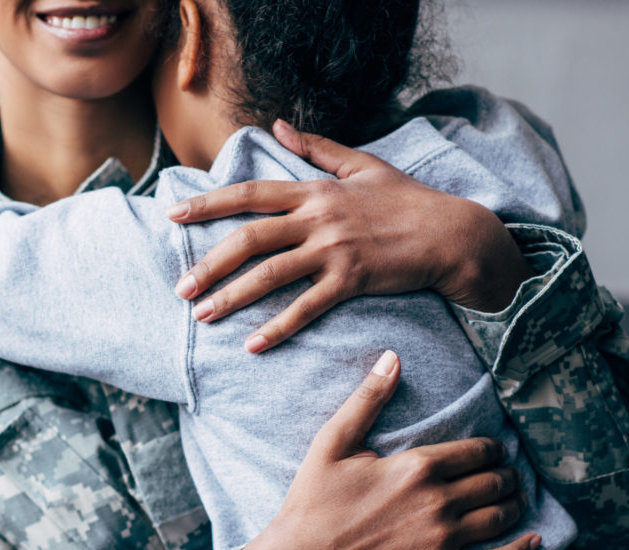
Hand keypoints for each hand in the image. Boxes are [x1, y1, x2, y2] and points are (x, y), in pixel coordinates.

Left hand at [169, 122, 533, 352]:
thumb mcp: (361, 165)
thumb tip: (278, 125)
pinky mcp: (352, 280)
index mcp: (315, 190)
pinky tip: (253, 345)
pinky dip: (278, 327)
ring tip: (203, 316)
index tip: (175, 215)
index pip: (250, 193)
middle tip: (180, 287)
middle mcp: (319, 218)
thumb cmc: (408, 201)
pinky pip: (307, 307)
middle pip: (250, 238)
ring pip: (271, 274)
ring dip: (232, 297)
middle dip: (210, 263)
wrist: (453, 234)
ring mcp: (334, 250)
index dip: (209, 204)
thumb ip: (316, 148)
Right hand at [224, 351, 539, 549]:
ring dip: (513, 505)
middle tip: (504, 474)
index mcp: (416, 466)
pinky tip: (533, 542)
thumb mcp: (332, 443)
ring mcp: (442, 538)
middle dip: (505, 475)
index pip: (477, 452)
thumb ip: (367, 400)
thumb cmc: (313, 501)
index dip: (492, 449)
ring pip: (500, 516)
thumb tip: (392, 358)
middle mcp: (437, 500)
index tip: (492, 450)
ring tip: (511, 499)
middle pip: (494, 482)